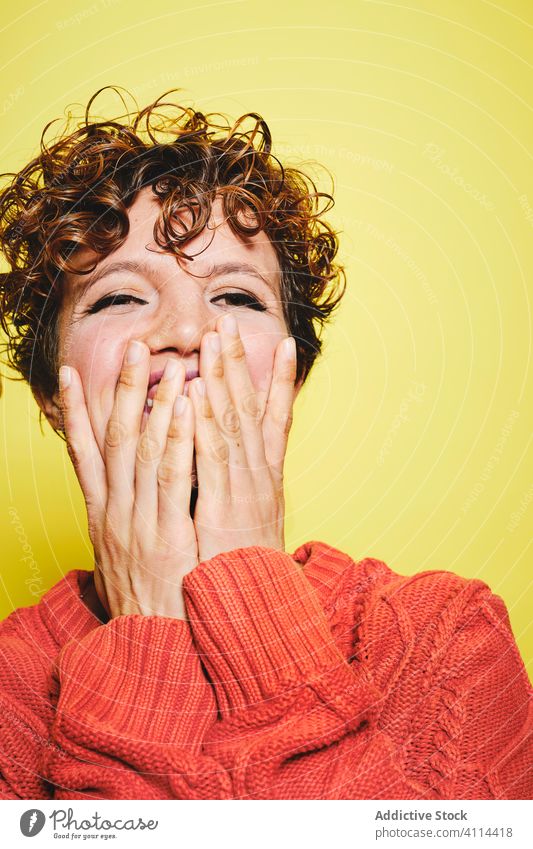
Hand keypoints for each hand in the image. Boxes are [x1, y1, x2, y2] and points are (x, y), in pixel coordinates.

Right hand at [59, 341, 197, 619]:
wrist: (150, 654)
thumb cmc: (145, 601)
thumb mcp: (121, 556)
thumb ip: (122, 519)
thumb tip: (123, 490)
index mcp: (102, 515)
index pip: (82, 453)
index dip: (75, 411)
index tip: (68, 373)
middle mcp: (113, 513)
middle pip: (114, 439)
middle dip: (122, 390)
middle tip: (133, 346)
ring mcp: (137, 524)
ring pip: (141, 451)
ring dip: (153, 404)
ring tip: (165, 363)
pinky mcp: (166, 537)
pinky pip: (172, 479)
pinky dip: (176, 440)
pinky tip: (186, 409)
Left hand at [190, 314, 296, 562]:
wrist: (258, 618)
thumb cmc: (250, 572)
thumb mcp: (255, 526)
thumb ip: (245, 492)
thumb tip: (237, 463)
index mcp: (267, 481)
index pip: (274, 420)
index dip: (275, 380)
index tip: (278, 343)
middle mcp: (261, 479)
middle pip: (251, 411)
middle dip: (240, 364)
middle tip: (228, 322)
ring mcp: (246, 492)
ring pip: (234, 424)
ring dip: (225, 378)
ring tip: (217, 339)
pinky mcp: (226, 511)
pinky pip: (214, 459)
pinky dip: (205, 423)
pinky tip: (196, 393)